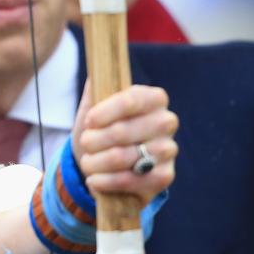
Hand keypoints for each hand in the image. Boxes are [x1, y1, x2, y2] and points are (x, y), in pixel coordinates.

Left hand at [72, 83, 177, 204]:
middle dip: (93, 140)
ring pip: (122, 157)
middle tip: (85, 143)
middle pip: (122, 131)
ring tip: (87, 162)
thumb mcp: (93, 107)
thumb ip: (95, 88)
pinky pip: (130, 180)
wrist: (103, 166)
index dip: (105, 112)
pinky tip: (95, 179)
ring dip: (95, 162)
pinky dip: (105, 181)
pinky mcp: (164, 176)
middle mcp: (166, 121)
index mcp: (153, 98)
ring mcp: (168, 150)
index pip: (131, 100)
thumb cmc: (99, 130)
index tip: (89, 121)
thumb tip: (96, 72)